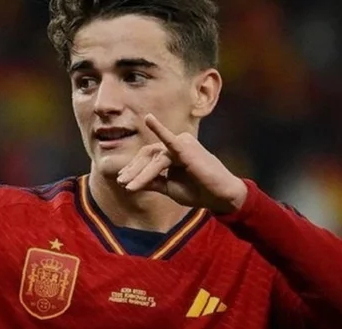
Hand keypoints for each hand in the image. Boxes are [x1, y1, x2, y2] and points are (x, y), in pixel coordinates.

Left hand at [116, 114, 247, 214]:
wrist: (219, 197)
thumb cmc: (198, 191)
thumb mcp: (169, 187)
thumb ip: (152, 182)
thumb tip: (129, 183)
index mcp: (172, 152)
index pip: (148, 157)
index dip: (134, 169)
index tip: (122, 182)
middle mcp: (176, 144)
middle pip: (148, 154)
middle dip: (134, 170)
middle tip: (122, 183)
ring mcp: (182, 144)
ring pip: (154, 157)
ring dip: (141, 173)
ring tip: (129, 186)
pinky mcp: (186, 147)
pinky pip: (170, 139)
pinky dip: (159, 128)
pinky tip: (149, 118)